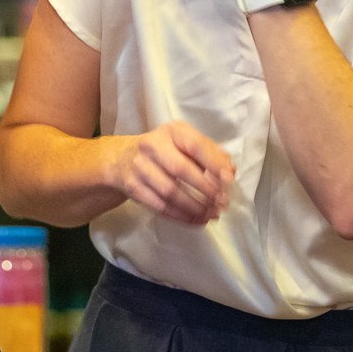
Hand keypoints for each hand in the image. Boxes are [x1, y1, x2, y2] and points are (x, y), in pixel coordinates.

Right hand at [108, 120, 234, 223]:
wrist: (122, 159)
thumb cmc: (164, 151)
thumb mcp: (185, 143)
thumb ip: (210, 154)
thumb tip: (229, 172)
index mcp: (172, 131)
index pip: (195, 145)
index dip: (213, 164)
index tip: (228, 181)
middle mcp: (152, 146)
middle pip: (181, 170)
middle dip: (205, 190)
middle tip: (222, 203)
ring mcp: (140, 167)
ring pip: (170, 192)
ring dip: (194, 207)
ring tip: (211, 214)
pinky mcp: (133, 188)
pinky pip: (160, 206)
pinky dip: (181, 216)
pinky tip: (196, 220)